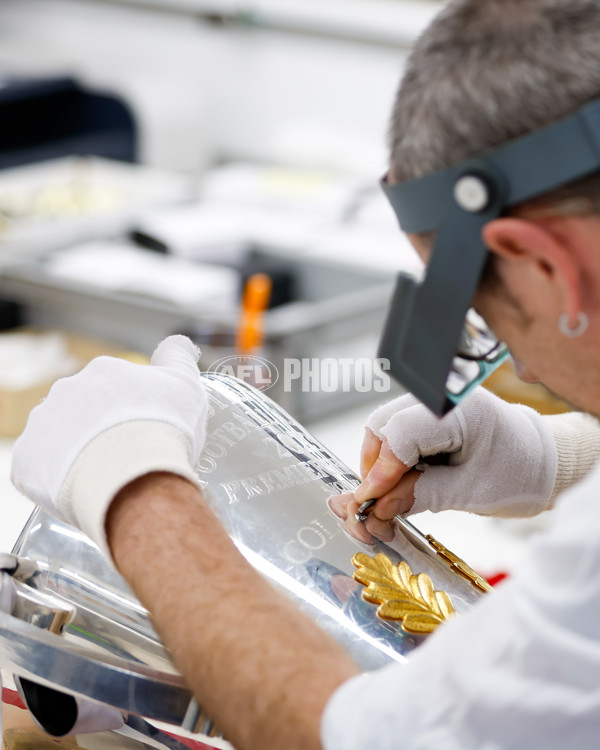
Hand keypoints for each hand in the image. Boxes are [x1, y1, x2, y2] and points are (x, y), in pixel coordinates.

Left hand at [11, 335, 207, 556]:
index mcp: (104, 371)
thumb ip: (178, 356)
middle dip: (103, 427)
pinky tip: (84, 487)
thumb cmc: (163, 429)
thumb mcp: (185, 382)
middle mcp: (67, 390)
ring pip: (61, 437)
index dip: (134, 408)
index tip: (147, 428)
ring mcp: (43, 424)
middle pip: (85, 409)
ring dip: (79, 450)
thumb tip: (176, 343)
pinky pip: (42, 467)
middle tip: (128, 452)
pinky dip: (60, 477)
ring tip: (106, 473)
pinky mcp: (28, 460)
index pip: (117, 386)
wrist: (133, 478)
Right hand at [329, 388, 557, 541]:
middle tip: (379, 502)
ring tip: (394, 494)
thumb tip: (379, 507)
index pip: (400, 435)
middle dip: (375, 466)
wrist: (542, 461)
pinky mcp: (429, 411)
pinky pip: (397, 430)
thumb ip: (421, 495)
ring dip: (382, 462)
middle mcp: (440, 397)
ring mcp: (432, 401)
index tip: (370, 504)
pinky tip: (406, 480)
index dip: (380, 471)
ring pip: (385, 427)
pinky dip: (394, 457)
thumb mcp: (470, 493)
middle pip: (384, 425)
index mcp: (459, 411)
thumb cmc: (518, 474)